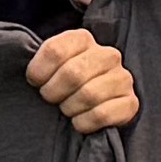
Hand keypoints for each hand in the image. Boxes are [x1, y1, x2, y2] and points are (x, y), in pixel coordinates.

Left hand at [24, 26, 138, 134]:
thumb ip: (40, 60)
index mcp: (83, 38)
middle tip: (51, 100)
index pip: (54, 51)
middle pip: (72, 73)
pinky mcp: (131, 103)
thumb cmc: (63, 83)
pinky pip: (103, 114)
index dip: (39, 72)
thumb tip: (29, 69)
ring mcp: (123, 78)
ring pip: (89, 95)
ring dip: (70, 108)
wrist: (93, 104)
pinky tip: (80, 121)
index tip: (35, 82)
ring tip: (67, 109)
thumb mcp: (50, 64)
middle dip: (54, 93)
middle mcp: (107, 54)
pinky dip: (85, 122)